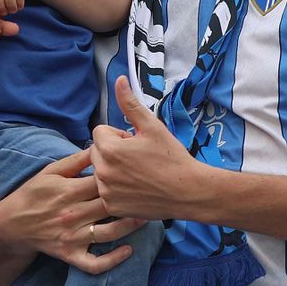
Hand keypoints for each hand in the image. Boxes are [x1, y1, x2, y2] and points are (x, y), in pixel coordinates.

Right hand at [0, 149, 145, 276]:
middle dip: (132, 200)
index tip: (137, 172)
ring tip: (146, 217)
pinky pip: (95, 263)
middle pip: (110, 206)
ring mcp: (72, 236)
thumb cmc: (32, 193)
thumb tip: (99, 147)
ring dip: (131, 226)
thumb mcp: (49, 171)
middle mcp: (72, 214)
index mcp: (68, 190)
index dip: (122, 176)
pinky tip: (129, 250)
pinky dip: (113, 260)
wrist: (11, 223)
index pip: (102, 182)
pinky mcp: (70, 254)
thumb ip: (75, 161)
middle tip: (150, 194)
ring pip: (109, 233)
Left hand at [91, 76, 209, 220]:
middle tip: (139, 159)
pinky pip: (106, 191)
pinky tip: (137, 189)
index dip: (119, 136)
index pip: (101, 132)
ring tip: (139, 174)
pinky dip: (117, 189)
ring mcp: (106, 191)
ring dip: (113, 170)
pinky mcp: (111, 206)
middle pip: (97, 151)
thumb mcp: (152, 126)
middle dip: (113, 152)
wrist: (188, 192)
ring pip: (101, 171)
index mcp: (109, 148)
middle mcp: (102, 171)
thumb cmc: (172, 157)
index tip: (137, 144)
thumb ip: (131, 103)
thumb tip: (119, 79)